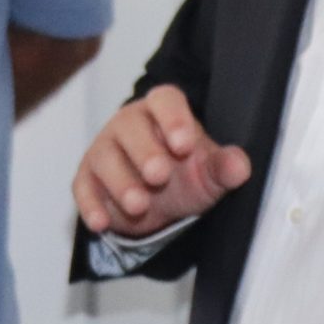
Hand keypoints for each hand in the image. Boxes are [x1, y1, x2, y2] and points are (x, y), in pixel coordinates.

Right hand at [73, 84, 250, 237]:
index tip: (184, 144)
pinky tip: (102, 222)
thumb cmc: (186, 173)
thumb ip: (224, 167)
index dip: (173, 118)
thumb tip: (239, 166)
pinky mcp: (88, 178)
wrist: (161, 199)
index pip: (165, 100)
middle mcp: (130, 123)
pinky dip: (91, 205)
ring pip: (104, 157)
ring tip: (139, 205)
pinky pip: (83, 187)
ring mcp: (105, 149)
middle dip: (144, 151)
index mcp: (163, 111)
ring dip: (120, 182)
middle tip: (160, 176)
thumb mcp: (209, 173)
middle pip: (129, 126)